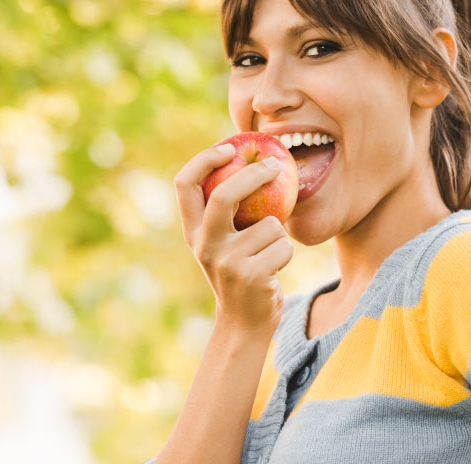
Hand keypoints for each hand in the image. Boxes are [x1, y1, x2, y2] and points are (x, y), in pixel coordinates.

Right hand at [173, 144, 294, 333]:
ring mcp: (226, 261)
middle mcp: (203, 244)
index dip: (204, 160)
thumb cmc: (241, 271)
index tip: (228, 147)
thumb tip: (252, 160)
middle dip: (253, 175)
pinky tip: (274, 270)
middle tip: (275, 165)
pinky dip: (286, 254)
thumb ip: (226, 212)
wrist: (245, 323)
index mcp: (192, 231)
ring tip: (268, 255)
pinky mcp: (251, 275)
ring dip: (278, 236)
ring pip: (269, 224)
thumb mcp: (223, 242)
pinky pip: (283, 245)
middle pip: (225, 195)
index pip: (184, 184)